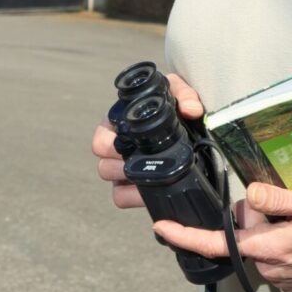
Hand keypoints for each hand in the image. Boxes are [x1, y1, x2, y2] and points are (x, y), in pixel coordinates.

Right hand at [92, 72, 204, 209]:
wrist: (189, 134)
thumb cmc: (176, 107)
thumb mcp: (180, 95)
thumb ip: (186, 95)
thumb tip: (191, 109)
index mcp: (121, 120)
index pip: (102, 132)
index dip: (110, 138)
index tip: (131, 141)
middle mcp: (116, 142)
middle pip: (100, 155)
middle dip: (117, 158)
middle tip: (140, 157)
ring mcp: (121, 165)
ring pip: (106, 173)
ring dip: (124, 175)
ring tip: (147, 171)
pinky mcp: (129, 187)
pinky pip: (119, 196)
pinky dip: (131, 196)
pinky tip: (147, 190)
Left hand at [154, 183, 291, 291]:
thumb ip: (277, 198)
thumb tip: (248, 194)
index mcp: (269, 247)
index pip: (217, 243)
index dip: (186, 236)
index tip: (161, 228)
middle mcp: (270, 266)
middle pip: (242, 235)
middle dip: (252, 215)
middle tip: (284, 203)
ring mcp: (282, 277)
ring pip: (258, 244)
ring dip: (269, 228)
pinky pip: (274, 254)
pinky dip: (281, 239)